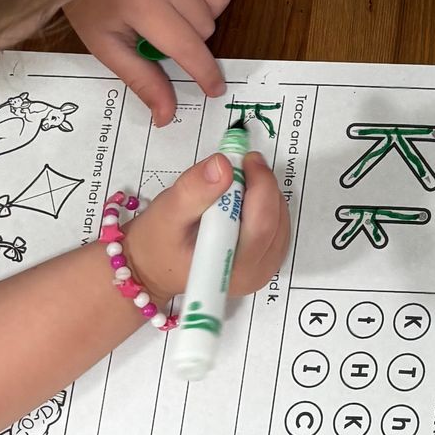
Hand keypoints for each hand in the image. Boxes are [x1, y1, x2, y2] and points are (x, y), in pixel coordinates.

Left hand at [65, 0, 242, 121]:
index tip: (213, 87)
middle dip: (191, 36)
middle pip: (208, 25)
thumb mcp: (106, 46)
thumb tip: (167, 117)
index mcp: (144, 7)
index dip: (206, 74)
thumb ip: (141, 79)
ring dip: (205, 8)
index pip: (190, 48)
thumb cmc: (90, 1)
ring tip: (178, 5)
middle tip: (165, 30)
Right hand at [123, 147, 289, 312]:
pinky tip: (242, 199)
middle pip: (275, 221)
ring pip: (280, 220)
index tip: (246, 159)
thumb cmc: (157, 243)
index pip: (262, 225)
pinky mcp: (266, 261)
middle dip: (262, 185)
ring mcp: (263, 270)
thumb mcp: (167, 213)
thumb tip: (224, 166)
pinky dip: (264, 204)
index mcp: (230, 269)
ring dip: (264, 193)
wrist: (154, 267)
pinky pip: (277, 225)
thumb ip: (194, 190)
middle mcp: (254, 275)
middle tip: (241, 163)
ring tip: (235, 183)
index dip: (260, 186)